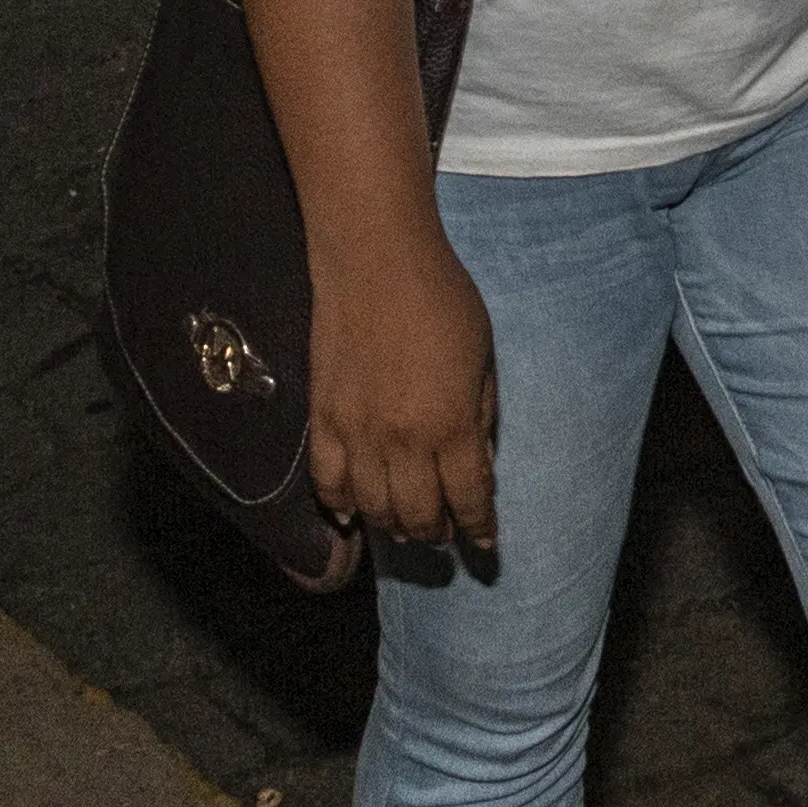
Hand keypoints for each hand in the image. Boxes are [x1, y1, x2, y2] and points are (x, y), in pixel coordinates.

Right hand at [303, 225, 498, 550]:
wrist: (374, 261)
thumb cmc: (442, 298)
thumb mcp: (483, 356)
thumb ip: (481, 413)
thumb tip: (478, 461)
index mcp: (451, 424)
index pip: (468, 496)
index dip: (479, 527)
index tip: (486, 545)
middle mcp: (402, 440)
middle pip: (418, 514)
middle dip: (437, 533)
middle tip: (446, 535)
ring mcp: (356, 433)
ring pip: (373, 507)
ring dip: (394, 524)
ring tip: (408, 526)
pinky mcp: (322, 419)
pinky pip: (326, 482)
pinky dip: (340, 506)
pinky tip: (353, 514)